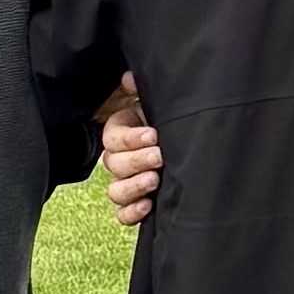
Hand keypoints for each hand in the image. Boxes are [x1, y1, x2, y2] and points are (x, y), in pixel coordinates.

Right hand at [99, 76, 161, 227]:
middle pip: (113, 164)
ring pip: (115, 191)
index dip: (130, 139)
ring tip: (154, 181)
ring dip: (133, 187)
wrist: (181, 139)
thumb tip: (130, 78)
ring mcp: (126, 183)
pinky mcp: (136, 203)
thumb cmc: (163, 119)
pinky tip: (148, 205)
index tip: (153, 135)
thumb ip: (139, 90)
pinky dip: (132, 213)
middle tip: (159, 157)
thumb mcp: (152, 101)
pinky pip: (123, 214)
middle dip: (137, 161)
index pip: (113, 138)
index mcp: (119, 133)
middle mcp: (118, 159)